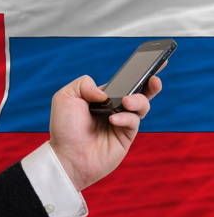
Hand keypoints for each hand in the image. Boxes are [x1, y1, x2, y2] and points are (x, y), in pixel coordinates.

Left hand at [49, 65, 165, 190]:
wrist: (66, 157)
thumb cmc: (64, 129)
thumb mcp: (65, 97)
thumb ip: (83, 84)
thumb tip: (104, 92)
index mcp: (100, 97)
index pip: (121, 81)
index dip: (136, 71)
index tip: (151, 60)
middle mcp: (113, 108)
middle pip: (139, 91)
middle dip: (150, 82)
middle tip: (154, 78)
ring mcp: (121, 122)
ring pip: (141, 105)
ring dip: (138, 100)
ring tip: (126, 101)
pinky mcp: (126, 137)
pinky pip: (134, 122)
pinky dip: (126, 117)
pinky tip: (114, 119)